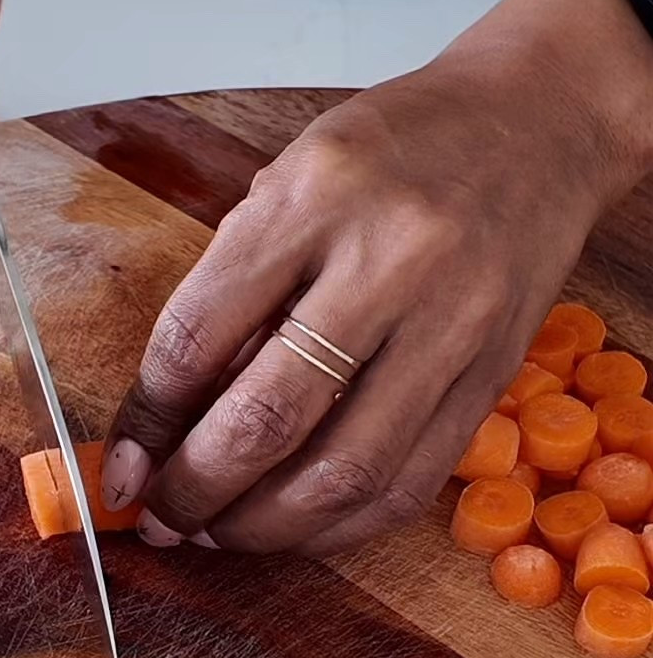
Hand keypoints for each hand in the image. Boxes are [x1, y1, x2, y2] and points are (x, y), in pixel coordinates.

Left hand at [104, 0, 652, 555]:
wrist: (536, 124)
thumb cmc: (395, 150)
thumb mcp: (293, 181)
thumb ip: (234, 286)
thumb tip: (169, 417)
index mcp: (314, 197)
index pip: (199, 334)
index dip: (146, 420)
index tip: (120, 466)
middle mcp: (390, 260)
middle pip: (269, 416)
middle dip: (195, 489)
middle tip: (159, 517)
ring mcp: (452, 324)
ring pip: (345, 470)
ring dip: (264, 526)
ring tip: (217, 533)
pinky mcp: (493, 376)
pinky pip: (409, 482)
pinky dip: (340, 525)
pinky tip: (296, 526)